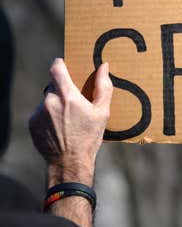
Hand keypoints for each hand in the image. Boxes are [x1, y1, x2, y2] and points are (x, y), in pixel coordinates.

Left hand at [29, 59, 112, 186]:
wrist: (69, 162)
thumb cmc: (89, 137)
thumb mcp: (102, 112)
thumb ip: (104, 87)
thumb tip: (104, 66)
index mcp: (68, 96)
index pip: (56, 68)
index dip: (60, 64)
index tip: (65, 65)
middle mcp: (50, 101)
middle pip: (53, 85)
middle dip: (63, 89)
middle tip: (74, 100)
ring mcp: (39, 112)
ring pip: (47, 99)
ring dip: (55, 103)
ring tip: (68, 119)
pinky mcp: (32, 123)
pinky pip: (40, 112)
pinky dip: (48, 115)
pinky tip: (59, 127)